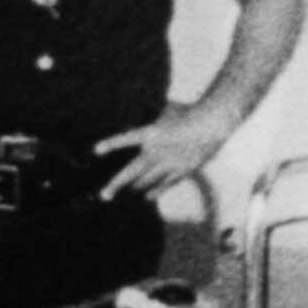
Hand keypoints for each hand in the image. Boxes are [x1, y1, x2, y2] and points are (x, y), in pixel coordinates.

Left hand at [95, 102, 237, 198]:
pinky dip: (156, 190)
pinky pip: (166, 184)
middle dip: (117, 184)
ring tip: (127, 190)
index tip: (96, 150)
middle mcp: (157, 151)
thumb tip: (148, 125)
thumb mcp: (168, 110)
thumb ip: (155, 120)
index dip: (111, 143)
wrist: (212, 124)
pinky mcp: (182, 170)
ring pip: (148, 180)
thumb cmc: (191, 112)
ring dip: (135, 186)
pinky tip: (148, 196)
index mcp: (151, 133)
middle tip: (104, 195)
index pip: (126, 138)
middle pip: (133, 171)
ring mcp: (169, 163)